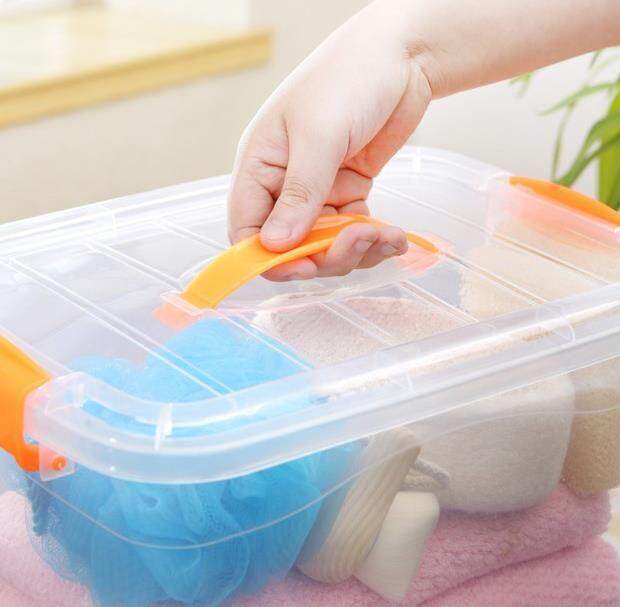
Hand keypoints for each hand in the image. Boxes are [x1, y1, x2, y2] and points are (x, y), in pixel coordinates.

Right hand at [227, 1, 432, 279]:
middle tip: (361, 241)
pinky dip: (373, 241)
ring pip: (325, 246)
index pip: (246, 230)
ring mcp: (318, 191)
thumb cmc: (348, 78)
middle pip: (291, 247)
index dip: (269, 259)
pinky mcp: (349, 192)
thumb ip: (298, 193)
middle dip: (326, 255)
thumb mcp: (319, 135)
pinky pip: (353, 233)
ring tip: (386, 235)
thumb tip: (274, 246)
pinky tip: (393, 235)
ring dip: (356, 251)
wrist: (402, 55)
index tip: (306, 268)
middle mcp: (284, 185)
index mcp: (260, 167)